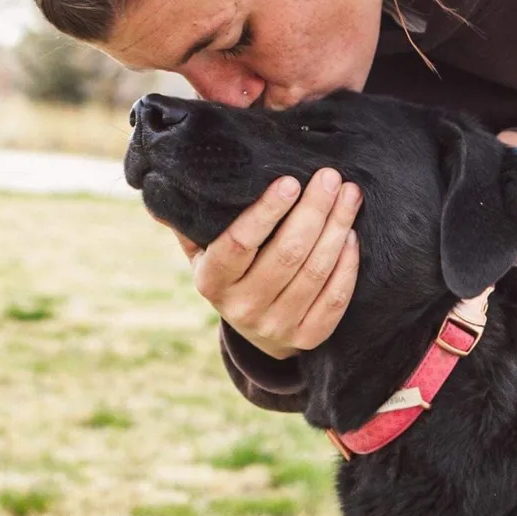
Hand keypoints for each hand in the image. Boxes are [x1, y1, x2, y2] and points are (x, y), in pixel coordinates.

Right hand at [163, 167, 361, 359]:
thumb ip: (189, 218)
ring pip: (314, 273)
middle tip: (330, 177)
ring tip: (349, 196)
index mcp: (212, 280)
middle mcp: (241, 307)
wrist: (253, 326)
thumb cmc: (230, 267)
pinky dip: (346, 265)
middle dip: (313, 211)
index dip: (266, 213)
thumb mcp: (203, 248)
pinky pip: (334, 299)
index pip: (239, 244)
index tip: (290, 181)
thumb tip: (164, 186)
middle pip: (286, 255)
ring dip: (336, 229)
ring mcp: (275, 327)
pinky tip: (351, 235)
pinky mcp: (306, 338)